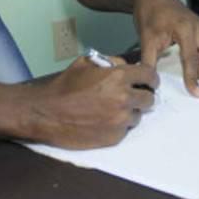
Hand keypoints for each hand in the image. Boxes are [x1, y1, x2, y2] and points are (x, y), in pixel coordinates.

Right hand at [25, 55, 158, 148]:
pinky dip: (118, 125)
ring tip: (111, 110)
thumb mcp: (87, 63)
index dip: (150, 79)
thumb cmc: (65, 86)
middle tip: (131, 97)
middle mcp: (124, 98)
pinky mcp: (114, 136)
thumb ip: (111, 62)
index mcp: (119, 76)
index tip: (149, 82)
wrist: (47, 113)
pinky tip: (103, 120)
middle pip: (149, 98)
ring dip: (129, 112)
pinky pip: (125, 129)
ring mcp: (120, 119)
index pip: (150, 76)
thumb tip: (126, 66)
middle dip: (142, 96)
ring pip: (138, 115)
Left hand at [132, 0, 198, 97]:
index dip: (193, 78)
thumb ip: (149, 62)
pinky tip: (192, 56)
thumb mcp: (145, 39)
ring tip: (191, 64)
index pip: (193, 59)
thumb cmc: (149, 14)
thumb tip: (149, 83)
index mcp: (185, 29)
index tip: (196, 93)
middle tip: (189, 72)